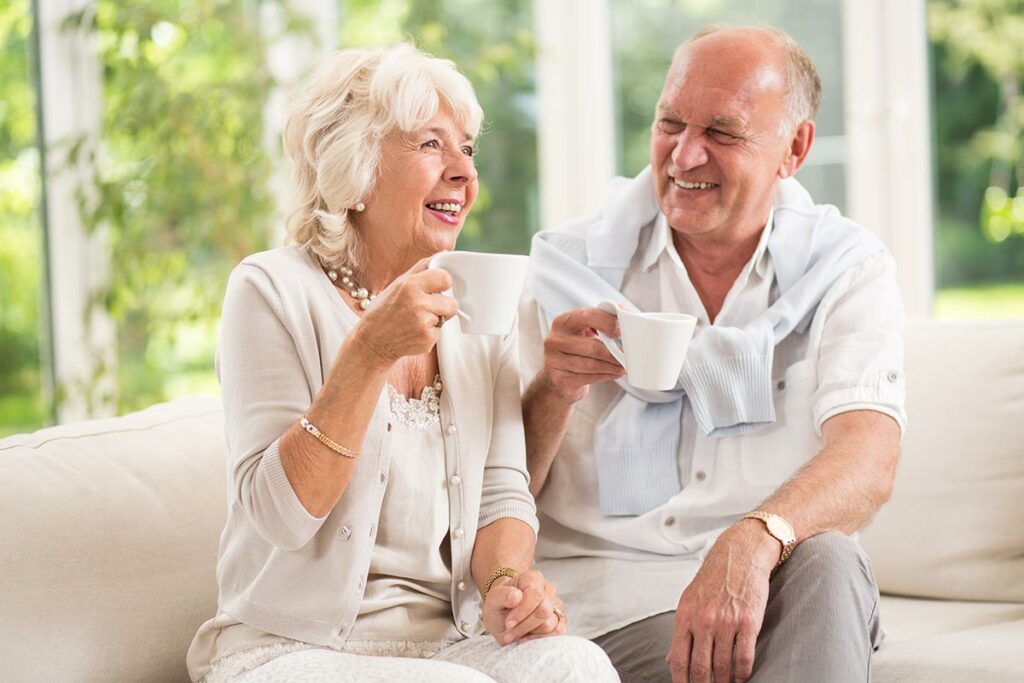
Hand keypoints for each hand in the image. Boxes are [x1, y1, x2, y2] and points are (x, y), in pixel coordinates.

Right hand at [349, 257, 458, 366]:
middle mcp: (418, 304)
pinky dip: (430, 333)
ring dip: (436, 319)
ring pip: (446, 318)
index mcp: (411, 286)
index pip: (445, 278)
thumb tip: (443, 254)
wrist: (372, 342)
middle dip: (443, 306)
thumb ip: (421, 268)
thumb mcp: (397, 284)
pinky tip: (414, 332)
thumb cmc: (383, 310)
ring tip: (417, 320)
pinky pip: (439, 333)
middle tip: (426, 308)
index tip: (437, 288)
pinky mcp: (427, 340)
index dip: (443, 283)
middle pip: (452, 302)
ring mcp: (424, 323)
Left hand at [482, 569, 566, 645]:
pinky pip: (557, 633)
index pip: (535, 593)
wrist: (506, 617)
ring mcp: (556, 605)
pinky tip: (528, 637)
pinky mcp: (561, 621)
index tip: (508, 622)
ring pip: (550, 624)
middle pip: (544, 611)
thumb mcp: (492, 600)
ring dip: (530, 634)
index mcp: (532, 578)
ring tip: (516, 634)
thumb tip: (516, 596)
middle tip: (510, 631)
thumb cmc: (501, 606)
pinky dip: (540, 639)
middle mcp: (548, 589)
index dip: (522, 611)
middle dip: (524, 626)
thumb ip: (501, 595)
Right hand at [541, 307, 624, 402]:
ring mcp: (553, 361)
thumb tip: (623, 312)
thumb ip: (601, 321)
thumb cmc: (575, 350)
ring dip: (611, 367)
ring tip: (623, 367)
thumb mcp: (584, 331)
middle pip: (591, 346)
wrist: (557, 376)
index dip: (607, 323)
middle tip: (626, 355)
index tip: (620, 331)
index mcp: (562, 322)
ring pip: (591, 365)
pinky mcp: (559, 379)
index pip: (587, 316)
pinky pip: (588, 378)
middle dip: (613, 352)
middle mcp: (554, 340)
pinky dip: (604, 376)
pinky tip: (612, 374)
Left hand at [666, 522, 778, 682]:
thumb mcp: (688, 601)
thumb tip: (671, 660)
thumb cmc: (713, 579)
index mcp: (685, 617)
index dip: (681, 682)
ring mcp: (726, 622)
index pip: (679, 659)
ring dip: (724, 682)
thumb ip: (681, 632)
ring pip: (723, 666)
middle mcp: (703, 621)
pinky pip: (744, 657)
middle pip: (701, 668)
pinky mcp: (747, 622)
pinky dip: (742, 673)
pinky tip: (741, 677)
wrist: (739, 554)